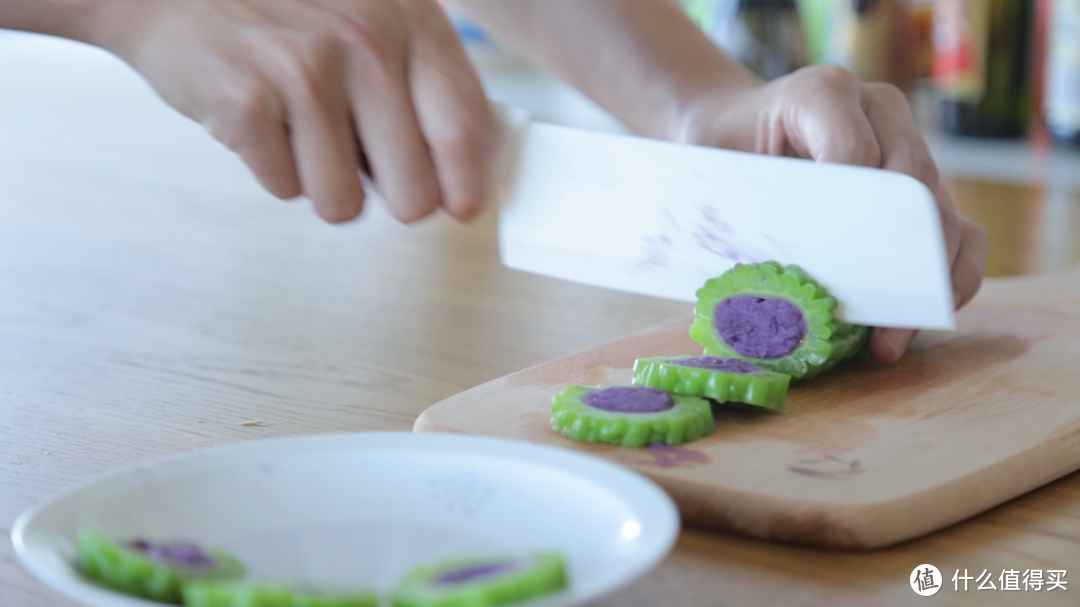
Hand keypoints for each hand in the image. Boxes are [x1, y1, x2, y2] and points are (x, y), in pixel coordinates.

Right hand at [91, 0, 499, 223]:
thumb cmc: (288, 14)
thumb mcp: (374, 21)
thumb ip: (424, 88)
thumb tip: (462, 181)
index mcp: (409, 21)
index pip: (462, 128)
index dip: (466, 186)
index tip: (462, 208)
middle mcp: (365, 40)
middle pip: (413, 192)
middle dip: (390, 195)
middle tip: (360, 161)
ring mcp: (305, 69)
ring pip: (344, 203)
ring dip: (322, 182)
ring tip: (300, 126)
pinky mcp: (248, 102)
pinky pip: (286, 189)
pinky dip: (273, 168)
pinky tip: (263, 118)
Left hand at [673, 65, 988, 362]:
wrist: (733, 130)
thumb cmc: (721, 153)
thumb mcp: (714, 169)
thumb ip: (740, 206)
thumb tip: (770, 283)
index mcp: (821, 94)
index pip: (851, 150)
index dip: (852, 210)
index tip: (838, 267)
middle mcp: (877, 110)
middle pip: (912, 183)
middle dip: (902, 257)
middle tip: (880, 322)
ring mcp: (906, 144)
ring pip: (942, 210)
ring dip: (929, 277)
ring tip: (895, 337)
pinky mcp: (921, 184)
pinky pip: (959, 227)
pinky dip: (950, 274)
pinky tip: (924, 318)